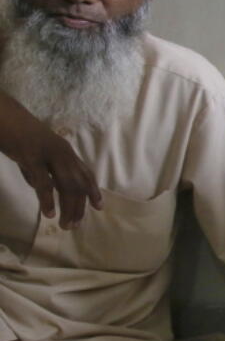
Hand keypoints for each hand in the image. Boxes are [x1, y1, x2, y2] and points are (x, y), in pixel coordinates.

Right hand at [0, 91, 100, 227]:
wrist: (3, 115)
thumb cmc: (16, 135)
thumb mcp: (34, 154)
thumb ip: (39, 172)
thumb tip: (42, 190)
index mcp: (65, 151)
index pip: (86, 173)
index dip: (93, 190)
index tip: (99, 207)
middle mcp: (62, 153)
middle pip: (78, 184)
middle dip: (80, 207)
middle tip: (76, 225)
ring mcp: (48, 155)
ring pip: (66, 185)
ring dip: (68, 208)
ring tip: (67, 225)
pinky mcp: (32, 158)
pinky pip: (44, 182)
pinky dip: (48, 200)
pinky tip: (49, 214)